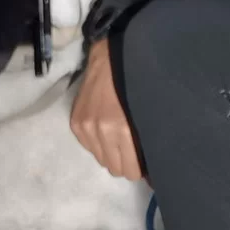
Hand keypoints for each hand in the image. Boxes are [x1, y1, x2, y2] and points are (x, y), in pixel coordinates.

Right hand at [69, 36, 144, 179]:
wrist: (110, 59)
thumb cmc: (137, 84)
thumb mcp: (149, 111)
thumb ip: (147, 139)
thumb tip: (154, 165)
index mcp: (122, 129)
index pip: (130, 170)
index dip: (139, 169)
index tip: (144, 163)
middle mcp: (100, 130)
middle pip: (115, 168)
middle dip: (126, 163)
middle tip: (133, 151)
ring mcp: (85, 127)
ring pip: (101, 160)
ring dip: (111, 154)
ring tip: (119, 139)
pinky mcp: (75, 123)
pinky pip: (89, 148)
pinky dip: (98, 143)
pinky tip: (105, 130)